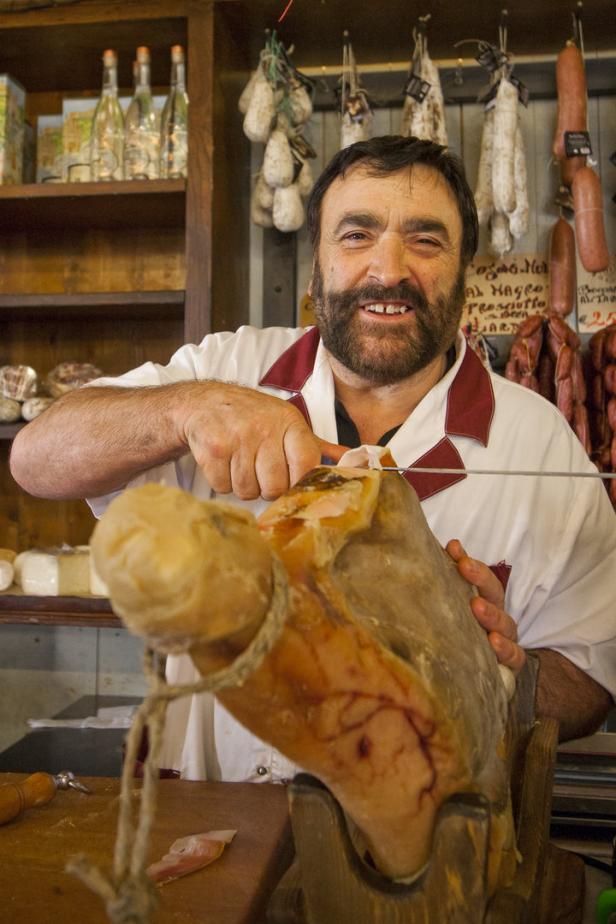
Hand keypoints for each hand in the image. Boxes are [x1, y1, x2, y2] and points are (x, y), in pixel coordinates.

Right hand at [181, 382, 346, 500]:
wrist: (204, 402)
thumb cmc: (251, 416)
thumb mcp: (287, 422)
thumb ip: (318, 445)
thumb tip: (354, 461)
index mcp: (289, 422)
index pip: (307, 464)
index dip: (299, 481)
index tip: (289, 480)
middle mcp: (265, 427)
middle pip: (275, 486)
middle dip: (266, 487)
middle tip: (258, 470)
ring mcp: (238, 437)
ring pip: (247, 490)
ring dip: (242, 485)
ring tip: (239, 463)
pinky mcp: (213, 448)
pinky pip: (223, 486)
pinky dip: (221, 482)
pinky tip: (222, 463)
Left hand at [446, 539, 525, 673]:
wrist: (477, 680)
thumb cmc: (464, 638)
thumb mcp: (454, 608)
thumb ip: (449, 580)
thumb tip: (447, 547)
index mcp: (485, 603)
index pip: (482, 578)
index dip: (471, 562)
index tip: (455, 549)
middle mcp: (497, 619)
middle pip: (495, 595)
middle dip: (481, 579)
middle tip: (465, 566)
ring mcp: (505, 641)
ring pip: (506, 625)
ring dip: (492, 614)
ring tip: (477, 607)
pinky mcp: (509, 666)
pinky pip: (514, 656)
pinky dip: (505, 649)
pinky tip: (493, 643)